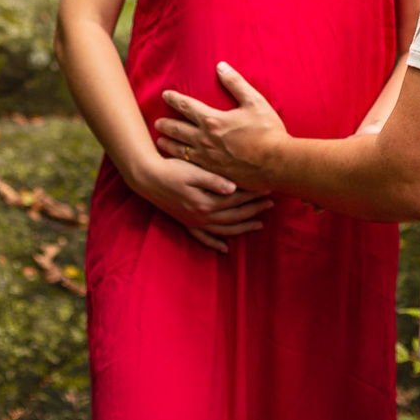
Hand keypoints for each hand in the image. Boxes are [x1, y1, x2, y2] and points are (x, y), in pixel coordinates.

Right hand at [130, 149, 272, 254]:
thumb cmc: (171, 170)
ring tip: (260, 224)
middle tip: (272, 204)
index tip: (268, 188)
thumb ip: (213, 180)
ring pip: (224, 229)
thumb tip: (233, 188)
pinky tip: (226, 250)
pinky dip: (215, 244)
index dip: (253, 194)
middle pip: (234, 215)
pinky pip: (204, 238)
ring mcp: (194, 222)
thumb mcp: (192, 171)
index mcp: (205, 201)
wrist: (147, 178)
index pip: (236, 199)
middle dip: (254, 210)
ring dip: (243, 227)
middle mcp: (201, 216)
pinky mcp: (186, 223)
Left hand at [156, 61, 287, 188]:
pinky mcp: (213, 173)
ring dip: (169, 144)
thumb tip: (220, 66)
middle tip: (157, 123)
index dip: (174, 99)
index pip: (187, 106)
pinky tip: (178, 163)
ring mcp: (208, 159)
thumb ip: (236, 83)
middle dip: (166, 124)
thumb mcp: (255, 102)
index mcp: (213, 120)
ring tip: (160, 142)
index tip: (165, 95)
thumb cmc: (268, 131)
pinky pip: (190, 167)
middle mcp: (205, 140)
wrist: (277, 163)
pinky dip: (180, 162)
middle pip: (178, 130)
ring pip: (180, 150)